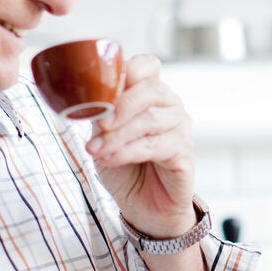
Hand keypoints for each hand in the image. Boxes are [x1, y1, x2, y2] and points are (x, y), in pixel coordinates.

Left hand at [86, 54, 194, 234]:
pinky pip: (156, 146)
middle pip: (151, 90)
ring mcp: (181, 129)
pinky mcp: (183, 154)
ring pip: (151, 120)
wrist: (141, 205)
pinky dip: (128, 152)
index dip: (127, 71)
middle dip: (120, 107)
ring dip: (118, 135)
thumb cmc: (125, 165)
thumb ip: (101, 113)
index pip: (147, 66)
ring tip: (96, 149)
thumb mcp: (105, 134)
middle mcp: (171, 106)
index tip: (101, 91)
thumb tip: (87, 98)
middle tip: (99, 124)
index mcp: (152, 94)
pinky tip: (111, 159)